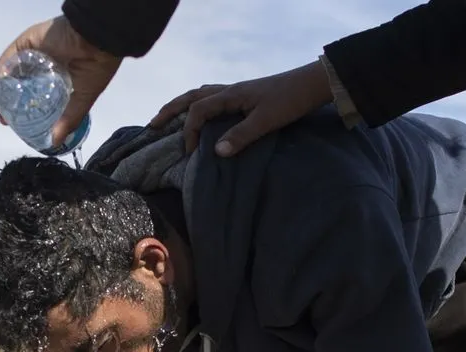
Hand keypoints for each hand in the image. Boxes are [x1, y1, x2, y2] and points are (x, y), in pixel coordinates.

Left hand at [0, 16, 122, 147]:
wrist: (96, 42)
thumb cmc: (94, 70)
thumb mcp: (82, 101)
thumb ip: (68, 121)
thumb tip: (54, 143)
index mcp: (58, 74)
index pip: (34, 92)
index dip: (23, 108)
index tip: (16, 124)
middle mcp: (44, 63)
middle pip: (19, 82)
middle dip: (9, 101)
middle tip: (5, 118)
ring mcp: (34, 52)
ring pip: (11, 71)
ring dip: (2, 89)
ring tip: (0, 108)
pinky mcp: (27, 41)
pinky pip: (9, 57)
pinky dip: (2, 72)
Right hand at [149, 61, 332, 156]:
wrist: (313, 84)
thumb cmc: (291, 101)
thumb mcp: (266, 121)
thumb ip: (241, 136)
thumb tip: (216, 153)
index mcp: (231, 95)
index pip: (198, 111)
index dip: (190, 131)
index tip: (191, 153)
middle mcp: (230, 90)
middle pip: (192, 97)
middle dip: (171, 110)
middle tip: (153, 123)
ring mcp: (238, 92)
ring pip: (202, 95)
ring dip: (184, 106)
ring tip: (171, 118)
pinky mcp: (246, 96)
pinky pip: (214, 98)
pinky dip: (202, 106)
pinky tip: (204, 116)